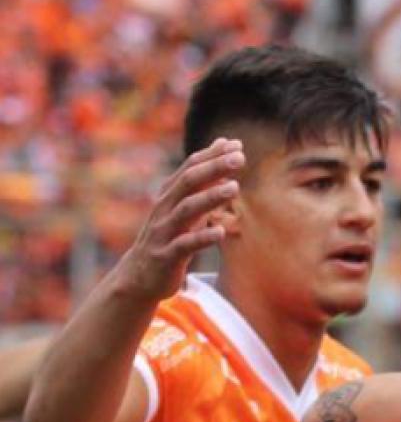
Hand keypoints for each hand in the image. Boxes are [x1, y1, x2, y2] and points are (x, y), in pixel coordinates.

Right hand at [112, 138, 243, 302]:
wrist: (139, 277)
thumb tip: (222, 157)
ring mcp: (163, 233)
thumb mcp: (186, 211)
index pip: (189, 168)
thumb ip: (203, 186)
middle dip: (213, 168)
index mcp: (169, 197)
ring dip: (210, 198)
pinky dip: (202, 238)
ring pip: (186, 211)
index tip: (235, 144)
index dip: (211, 155)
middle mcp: (164, 210)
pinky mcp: (166, 256)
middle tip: (240, 158)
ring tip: (234, 188)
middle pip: (187, 183)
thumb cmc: (168, 239)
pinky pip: (184, 245)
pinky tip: (221, 231)